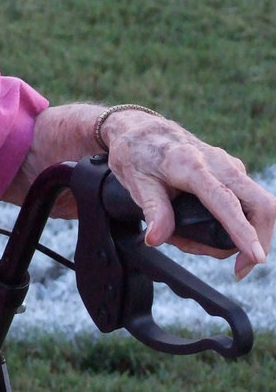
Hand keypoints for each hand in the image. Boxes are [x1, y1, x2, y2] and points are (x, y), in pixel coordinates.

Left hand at [101, 110, 274, 278]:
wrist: (138, 127)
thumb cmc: (135, 152)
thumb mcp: (135, 181)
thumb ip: (152, 210)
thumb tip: (156, 239)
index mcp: (191, 164)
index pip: (226, 201)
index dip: (243, 231)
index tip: (256, 256)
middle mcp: (218, 162)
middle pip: (261, 203)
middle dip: (260, 239)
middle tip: (237, 268)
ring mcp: (228, 165)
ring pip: (257, 205)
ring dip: (241, 233)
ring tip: (193, 241)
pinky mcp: (231, 170)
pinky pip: (246, 201)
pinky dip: (236, 221)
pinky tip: (202, 228)